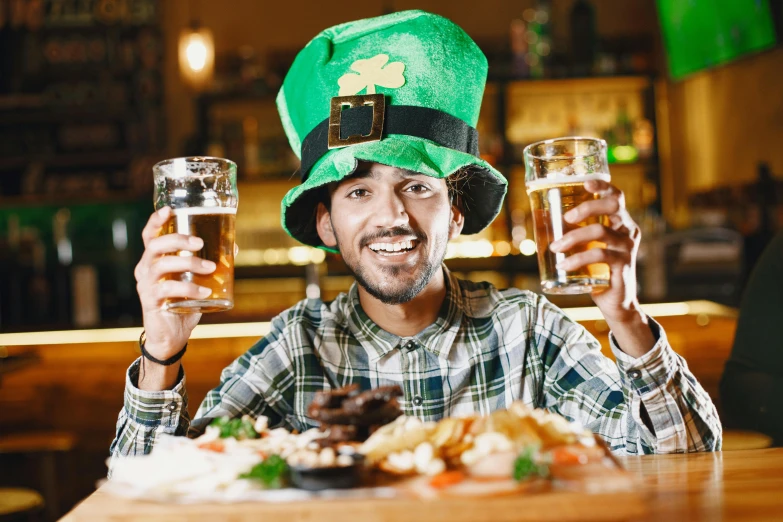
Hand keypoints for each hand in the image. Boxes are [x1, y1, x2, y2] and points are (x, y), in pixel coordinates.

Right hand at [134, 206, 214, 360]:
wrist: (172, 336)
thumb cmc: (184, 303)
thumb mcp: (197, 280)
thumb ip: (210, 263)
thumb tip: (234, 247)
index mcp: (154, 260)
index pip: (150, 235)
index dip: (156, 221)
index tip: (169, 209)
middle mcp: (145, 269)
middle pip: (155, 246)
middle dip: (178, 240)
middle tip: (201, 243)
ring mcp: (145, 286)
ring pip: (161, 266)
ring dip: (189, 263)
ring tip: (210, 267)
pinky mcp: (151, 302)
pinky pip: (167, 290)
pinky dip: (188, 288)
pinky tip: (205, 290)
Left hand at [549, 179, 641, 323]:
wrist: (615, 301)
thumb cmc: (597, 269)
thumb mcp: (586, 246)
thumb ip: (571, 231)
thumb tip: (540, 215)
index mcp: (620, 222)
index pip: (616, 196)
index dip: (603, 186)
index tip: (584, 183)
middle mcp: (628, 230)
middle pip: (613, 206)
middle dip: (586, 207)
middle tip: (566, 217)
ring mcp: (628, 247)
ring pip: (600, 231)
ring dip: (573, 237)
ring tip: (555, 248)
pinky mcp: (624, 265)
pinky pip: (600, 255)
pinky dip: (578, 259)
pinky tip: (563, 265)